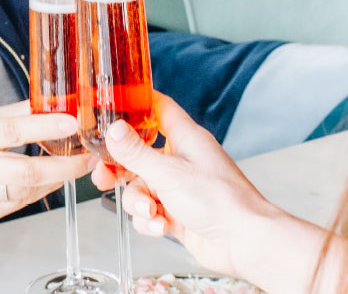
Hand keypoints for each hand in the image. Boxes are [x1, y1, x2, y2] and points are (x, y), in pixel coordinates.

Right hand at [0, 100, 92, 222]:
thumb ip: (18, 112)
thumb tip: (57, 101)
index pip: (10, 131)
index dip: (44, 128)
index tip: (72, 123)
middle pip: (24, 172)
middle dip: (64, 166)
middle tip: (88, 156)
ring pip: (26, 192)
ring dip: (57, 179)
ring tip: (75, 166)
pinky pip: (20, 204)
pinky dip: (41, 191)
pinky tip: (51, 180)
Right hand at [91, 92, 283, 278]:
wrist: (243, 243)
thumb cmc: (219, 200)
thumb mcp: (168, 173)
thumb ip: (135, 152)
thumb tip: (113, 129)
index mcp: (185, 138)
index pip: (158, 108)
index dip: (136, 104)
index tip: (112, 105)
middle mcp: (181, 160)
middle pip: (138, 154)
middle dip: (119, 168)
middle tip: (103, 175)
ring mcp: (178, 188)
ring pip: (140, 187)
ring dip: (138, 202)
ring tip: (151, 211)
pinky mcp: (177, 214)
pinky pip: (149, 212)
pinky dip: (150, 221)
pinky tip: (161, 226)